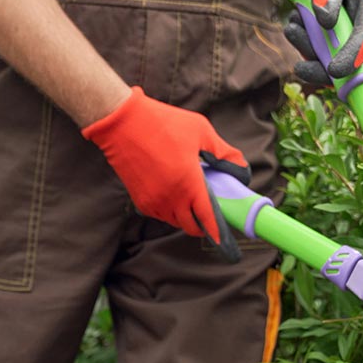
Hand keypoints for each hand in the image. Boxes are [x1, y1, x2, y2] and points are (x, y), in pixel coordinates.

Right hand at [82, 87, 249, 260]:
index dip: (217, 231)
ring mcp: (153, 201)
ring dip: (186, 216)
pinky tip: (174, 193)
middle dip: (202, 223)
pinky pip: (160, 215)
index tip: (225, 240)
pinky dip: (170, 210)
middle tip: (210, 210)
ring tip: (192, 197)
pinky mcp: (139, 199)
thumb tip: (241, 168)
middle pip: (191, 226)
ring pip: (174, 221)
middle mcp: (170, 198)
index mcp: (188, 183)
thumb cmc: (162, 123)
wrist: (122, 122)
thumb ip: (224, 153)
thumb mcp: (201, 132)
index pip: (207, 218)